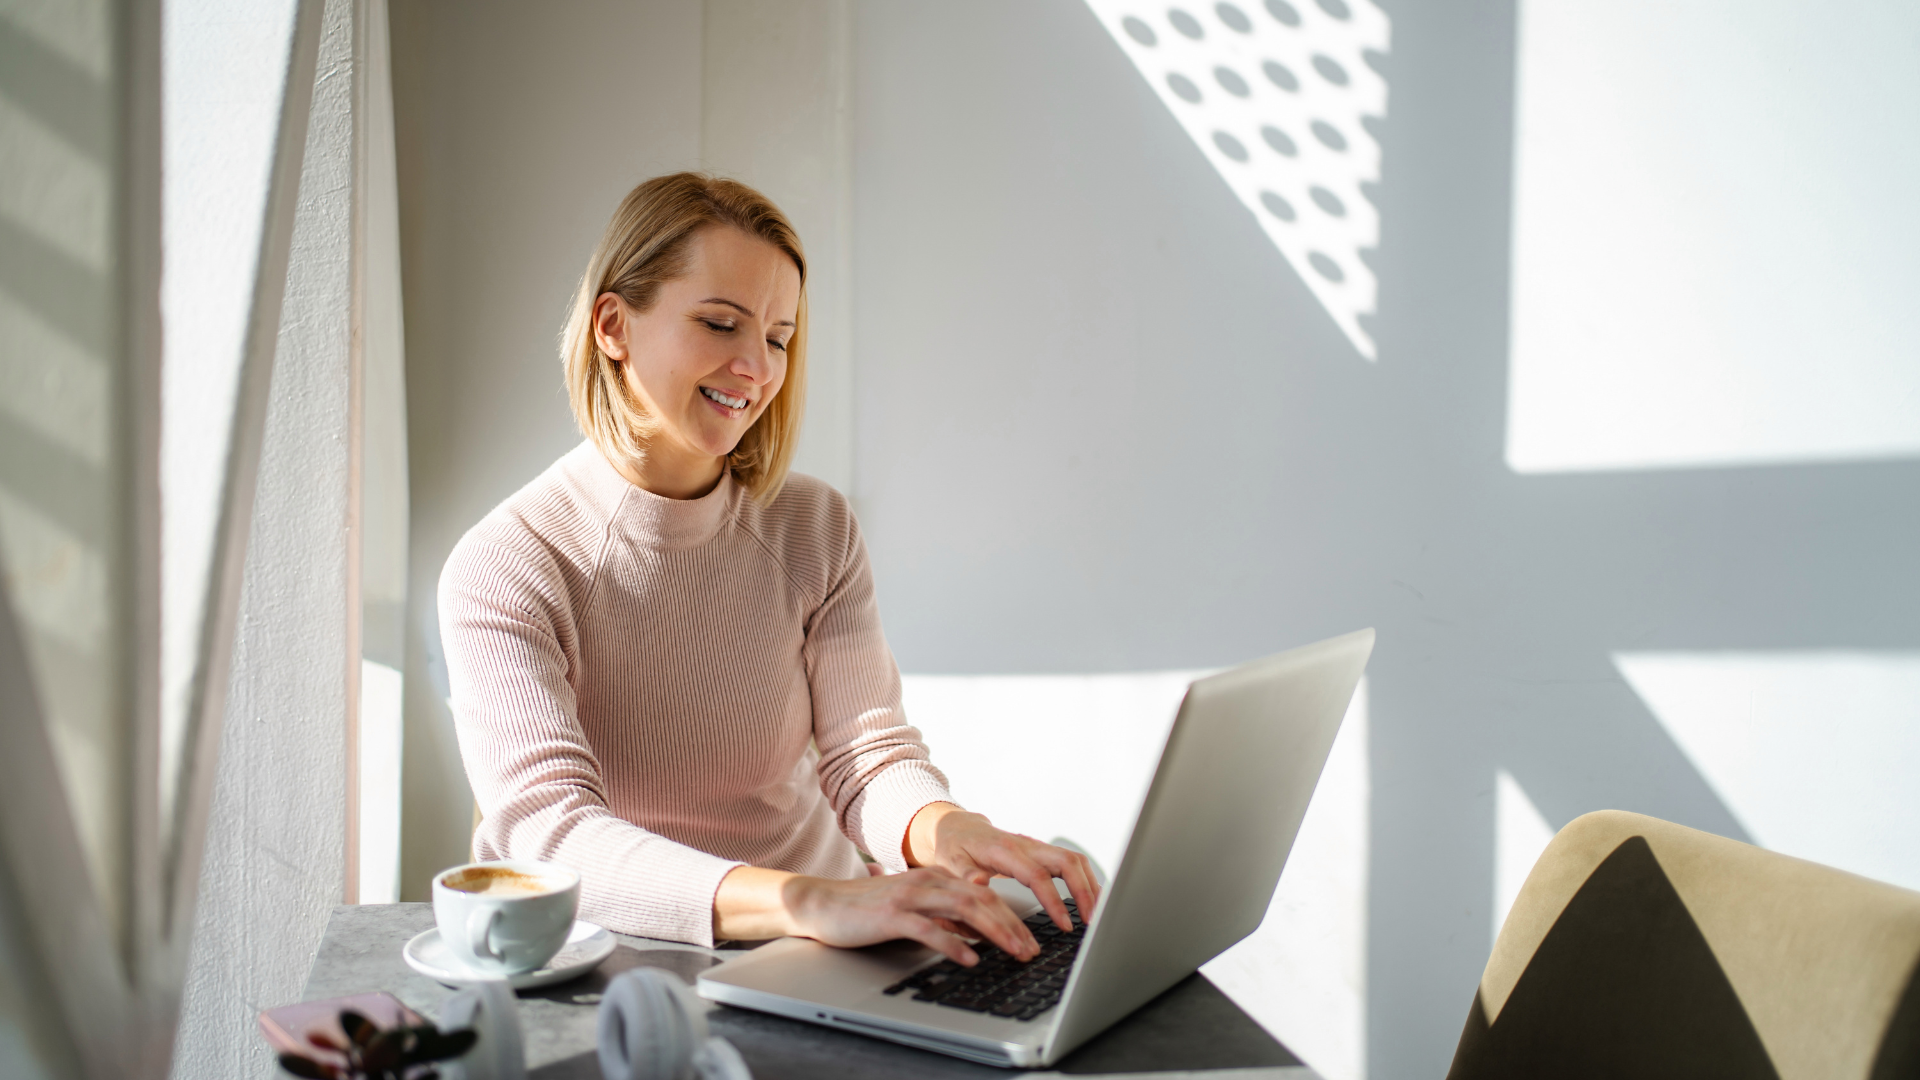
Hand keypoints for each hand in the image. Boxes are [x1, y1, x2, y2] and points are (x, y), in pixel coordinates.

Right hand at [713, 865, 1039, 965]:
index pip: (984, 896)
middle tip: (1032, 950)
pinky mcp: (892, 915)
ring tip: (1014, 952)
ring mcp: (910, 896)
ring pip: (964, 911)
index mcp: (936, 878)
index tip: (1031, 939)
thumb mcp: (914, 909)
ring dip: (994, 933)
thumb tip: (978, 933)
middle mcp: (927, 882)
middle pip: (981, 901)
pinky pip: (930, 929)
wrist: (822, 904)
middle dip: (1012, 926)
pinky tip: (970, 958)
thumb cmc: (868, 911)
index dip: (1012, 917)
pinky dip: (954, 943)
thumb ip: (945, 916)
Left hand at [905, 803, 1100, 934]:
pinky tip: (1090, 900)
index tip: (1065, 925)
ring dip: (1090, 885)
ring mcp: (1037, 848)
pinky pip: (1071, 863)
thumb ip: (964, 873)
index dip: (1054, 901)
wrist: (959, 828)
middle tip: (1091, 921)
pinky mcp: (1042, 853)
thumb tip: (978, 883)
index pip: (1038, 876)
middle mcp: (1026, 846)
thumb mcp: (950, 861)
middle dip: (1085, 892)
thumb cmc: (955, 847)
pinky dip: (1085, 880)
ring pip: (1074, 860)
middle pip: (1068, 862)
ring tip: (1096, 914)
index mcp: (1005, 851)